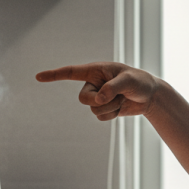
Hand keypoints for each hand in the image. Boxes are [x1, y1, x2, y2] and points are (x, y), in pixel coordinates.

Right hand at [36, 62, 160, 120]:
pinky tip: (121, 107)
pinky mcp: (103, 108)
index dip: (54, 75)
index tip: (38, 77)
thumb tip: (99, 99)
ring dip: (110, 108)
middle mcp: (93, 83)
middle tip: (117, 96)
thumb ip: (112, 88)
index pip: (71, 72)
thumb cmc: (140, 82)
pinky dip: (112, 115)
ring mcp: (98, 96)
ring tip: (123, 99)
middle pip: (83, 99)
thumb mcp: (129, 81)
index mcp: (95, 70)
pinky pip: (100, 118)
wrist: (150, 96)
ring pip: (93, 110)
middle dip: (100, 101)